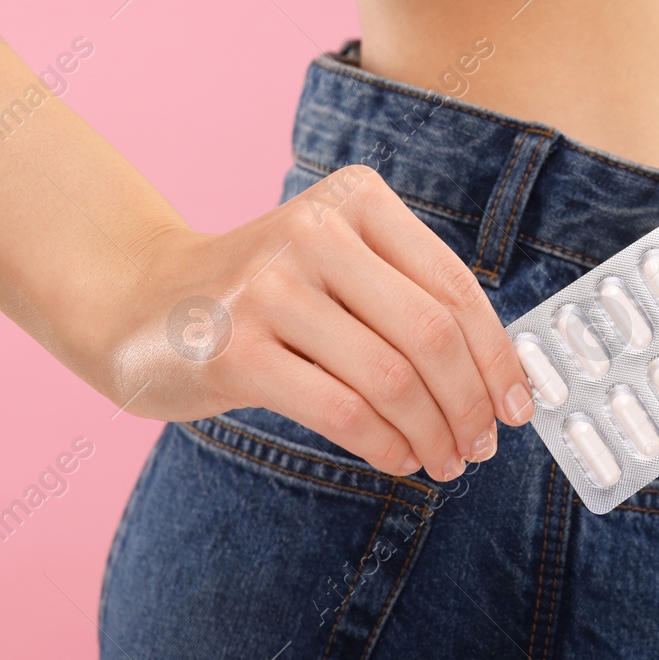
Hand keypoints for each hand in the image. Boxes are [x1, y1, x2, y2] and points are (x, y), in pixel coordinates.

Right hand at [101, 165, 533, 480]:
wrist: (137, 300)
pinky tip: (398, 460)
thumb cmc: (266, 292)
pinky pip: (341, 409)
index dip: (498, 354)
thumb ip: (409, 294)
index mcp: (357, 199)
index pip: (454, 285)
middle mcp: (315, 230)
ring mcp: (269, 287)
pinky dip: (385, 445)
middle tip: (483, 443)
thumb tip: (499, 372)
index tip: (519, 405)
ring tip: (445, 461)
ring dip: (432, 432)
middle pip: (432, 333)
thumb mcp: (340, 264)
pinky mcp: (233, 348)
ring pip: (391, 377)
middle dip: (471, 401)